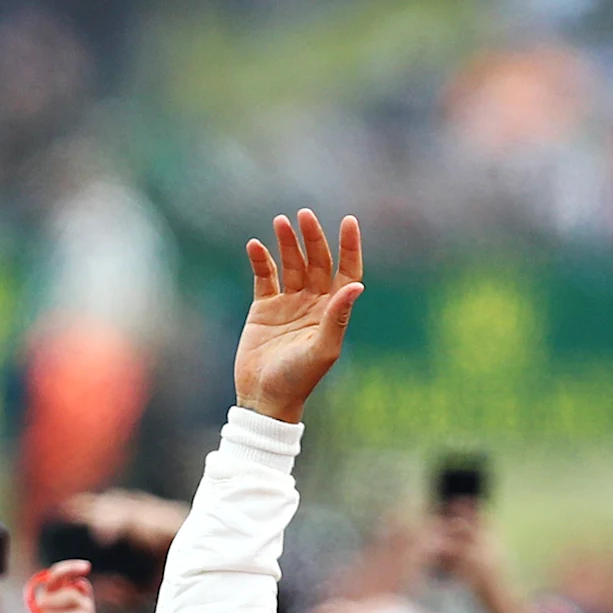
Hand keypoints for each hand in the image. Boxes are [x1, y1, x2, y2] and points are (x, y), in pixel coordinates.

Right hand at [233, 210, 364, 421]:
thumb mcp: (322, 349)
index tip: (349, 221)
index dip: (349, 246)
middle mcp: (312, 302)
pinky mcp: (263, 308)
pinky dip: (261, 261)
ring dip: (287, 243)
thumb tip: (356, 285)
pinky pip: (264, 277)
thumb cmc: (299, 379)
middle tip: (304, 215)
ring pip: (291, 264)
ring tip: (281, 222)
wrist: (264, 397)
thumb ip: (338, 317)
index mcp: (332, 311)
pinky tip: (256, 246)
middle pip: (316, 261)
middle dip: (312, 237)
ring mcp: (288, 303)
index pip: (345, 270)